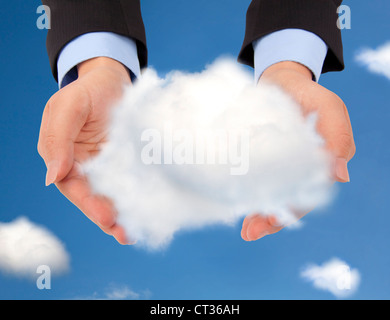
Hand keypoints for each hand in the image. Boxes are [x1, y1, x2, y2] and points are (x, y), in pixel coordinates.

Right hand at [38, 57, 131, 244]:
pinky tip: (146, 213)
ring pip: (111, 195)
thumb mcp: (68, 106)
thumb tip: (53, 177)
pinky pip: (129, 183)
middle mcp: (83, 166)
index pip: (73, 185)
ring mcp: (106, 166)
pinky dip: (135, 199)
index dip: (88, 203)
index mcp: (63, 155)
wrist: (112, 79)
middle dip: (107, 218)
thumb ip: (58, 138)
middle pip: (93, 197)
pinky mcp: (126, 163)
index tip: (105, 217)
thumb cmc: (88, 90)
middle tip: (124, 234)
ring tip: (133, 234)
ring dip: (122, 216)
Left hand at [241, 61, 355, 240]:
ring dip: (257, 213)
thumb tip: (339, 176)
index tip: (272, 223)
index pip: (308, 195)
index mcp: (320, 165)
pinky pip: (254, 179)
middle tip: (249, 233)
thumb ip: (337, 139)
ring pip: (269, 195)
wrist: (282, 80)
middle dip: (270, 220)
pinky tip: (236, 203)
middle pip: (287, 201)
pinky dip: (247, 192)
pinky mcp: (259, 157)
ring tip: (244, 230)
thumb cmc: (310, 94)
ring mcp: (278, 165)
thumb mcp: (330, 109)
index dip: (293, 211)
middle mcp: (299, 169)